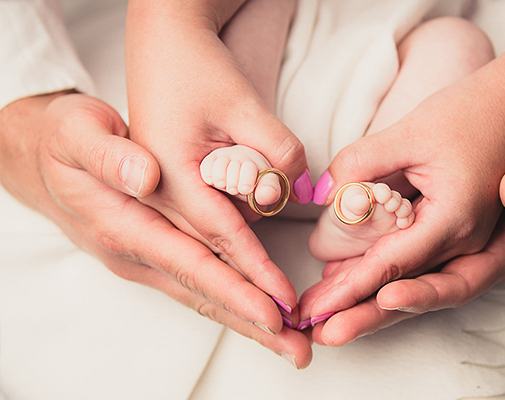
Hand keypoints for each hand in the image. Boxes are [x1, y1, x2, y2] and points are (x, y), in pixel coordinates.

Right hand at [0, 92, 311, 367]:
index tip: (274, 308)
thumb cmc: (62, 141)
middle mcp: (135, 251)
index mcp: (122, 223)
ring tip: (288, 341)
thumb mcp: (76, 133)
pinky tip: (254, 313)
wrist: (40, 159)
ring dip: (246, 320)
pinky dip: (228, 300)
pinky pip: (195, 283)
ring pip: (201, 294)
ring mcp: (143, 258)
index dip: (234, 286)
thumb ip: (107, 155)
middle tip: (297, 348)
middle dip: (252, 322)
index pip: (189, 261)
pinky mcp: (151, 255)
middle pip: (202, 291)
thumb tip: (144, 176)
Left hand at [301, 119, 504, 345]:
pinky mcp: (454, 235)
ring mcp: (465, 243)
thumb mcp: (413, 131)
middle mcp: (465, 241)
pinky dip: (387, 281)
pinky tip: (351, 283)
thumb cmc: (473, 113)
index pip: (396, 265)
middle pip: (408, 290)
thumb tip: (326, 192)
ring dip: (373, 306)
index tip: (323, 308)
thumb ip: (366, 161)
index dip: (356, 288)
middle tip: (323, 332)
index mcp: (455, 219)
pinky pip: (420, 268)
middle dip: (363, 314)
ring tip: (330, 322)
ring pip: (415, 286)